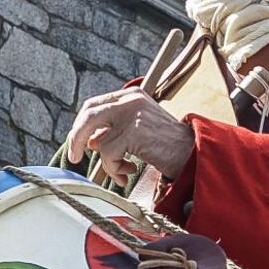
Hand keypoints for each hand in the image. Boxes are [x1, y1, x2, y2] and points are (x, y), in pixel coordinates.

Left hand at [64, 90, 194, 186]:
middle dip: (77, 138)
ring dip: (107, 163)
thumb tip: (89, 141)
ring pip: (99, 141)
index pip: (94, 105)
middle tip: (75, 157)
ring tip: (122, 171)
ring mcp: (132, 115)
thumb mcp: (139, 131)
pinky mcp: (134, 132)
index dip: (81, 125)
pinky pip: (109, 154)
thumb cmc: (168, 146)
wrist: (193, 154)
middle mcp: (130, 100)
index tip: (79, 143)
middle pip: (88, 115)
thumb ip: (115, 131)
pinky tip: (129, 172)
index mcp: (131, 96)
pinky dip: (114, 168)